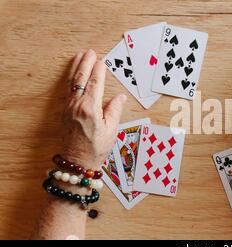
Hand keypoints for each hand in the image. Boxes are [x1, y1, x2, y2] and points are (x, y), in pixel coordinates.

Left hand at [61, 50, 126, 169]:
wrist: (76, 162)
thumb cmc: (95, 149)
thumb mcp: (111, 130)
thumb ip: (114, 111)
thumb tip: (119, 97)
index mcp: (90, 109)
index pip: (95, 84)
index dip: (98, 71)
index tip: (102, 61)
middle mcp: (77, 106)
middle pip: (81, 79)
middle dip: (86, 64)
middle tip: (90, 52)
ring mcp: (69, 108)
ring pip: (72, 83)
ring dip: (76, 68)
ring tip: (80, 56)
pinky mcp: (65, 112)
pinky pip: (68, 90)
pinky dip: (71, 79)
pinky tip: (73, 74)